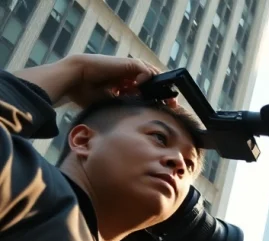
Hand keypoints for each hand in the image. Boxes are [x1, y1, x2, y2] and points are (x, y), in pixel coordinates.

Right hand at [16, 54, 174, 108]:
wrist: (73, 80)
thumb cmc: (86, 94)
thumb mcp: (110, 105)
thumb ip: (123, 109)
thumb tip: (135, 127)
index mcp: (127, 85)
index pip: (150, 91)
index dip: (160, 99)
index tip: (168, 110)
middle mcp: (130, 77)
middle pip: (156, 83)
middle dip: (165, 94)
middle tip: (173, 106)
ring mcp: (129, 69)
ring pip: (153, 75)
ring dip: (161, 87)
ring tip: (166, 99)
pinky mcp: (126, 64)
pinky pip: (143, 69)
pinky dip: (147, 78)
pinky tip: (141, 87)